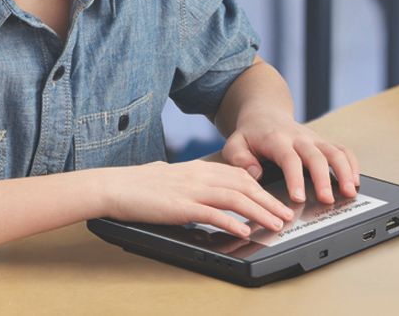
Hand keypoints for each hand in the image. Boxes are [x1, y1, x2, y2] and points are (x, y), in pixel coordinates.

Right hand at [99, 160, 294, 237]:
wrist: (114, 186)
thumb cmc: (136, 185)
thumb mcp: (168, 177)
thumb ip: (187, 181)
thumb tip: (197, 192)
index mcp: (196, 168)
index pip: (237, 174)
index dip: (260, 187)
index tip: (274, 199)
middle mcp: (197, 175)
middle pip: (243, 185)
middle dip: (268, 200)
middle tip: (285, 214)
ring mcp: (189, 190)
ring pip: (234, 198)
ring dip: (259, 212)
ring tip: (275, 224)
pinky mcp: (180, 206)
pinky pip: (212, 213)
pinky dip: (231, 221)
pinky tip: (244, 230)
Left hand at [222, 109, 360, 204]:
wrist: (264, 113)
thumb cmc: (250, 134)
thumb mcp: (235, 144)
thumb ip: (239, 158)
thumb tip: (255, 174)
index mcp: (276, 139)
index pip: (289, 159)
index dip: (295, 178)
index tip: (299, 197)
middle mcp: (298, 138)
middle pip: (316, 156)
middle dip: (324, 179)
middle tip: (327, 200)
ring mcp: (313, 139)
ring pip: (334, 152)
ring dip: (345, 171)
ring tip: (349, 192)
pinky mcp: (323, 142)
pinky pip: (342, 150)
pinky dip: (352, 164)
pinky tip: (355, 181)